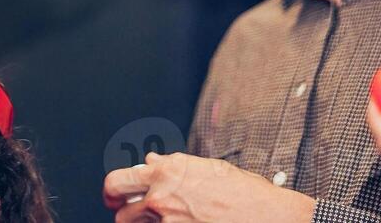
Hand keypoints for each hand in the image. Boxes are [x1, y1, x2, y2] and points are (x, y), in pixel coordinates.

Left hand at [103, 151, 314, 222]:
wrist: (268, 216)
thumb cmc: (243, 191)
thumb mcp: (207, 169)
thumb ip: (173, 167)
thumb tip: (151, 162)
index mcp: (167, 172)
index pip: (118, 181)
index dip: (112, 192)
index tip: (115, 198)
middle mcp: (162, 195)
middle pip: (120, 210)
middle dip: (122, 213)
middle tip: (127, 214)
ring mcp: (168, 220)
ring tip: (158, 220)